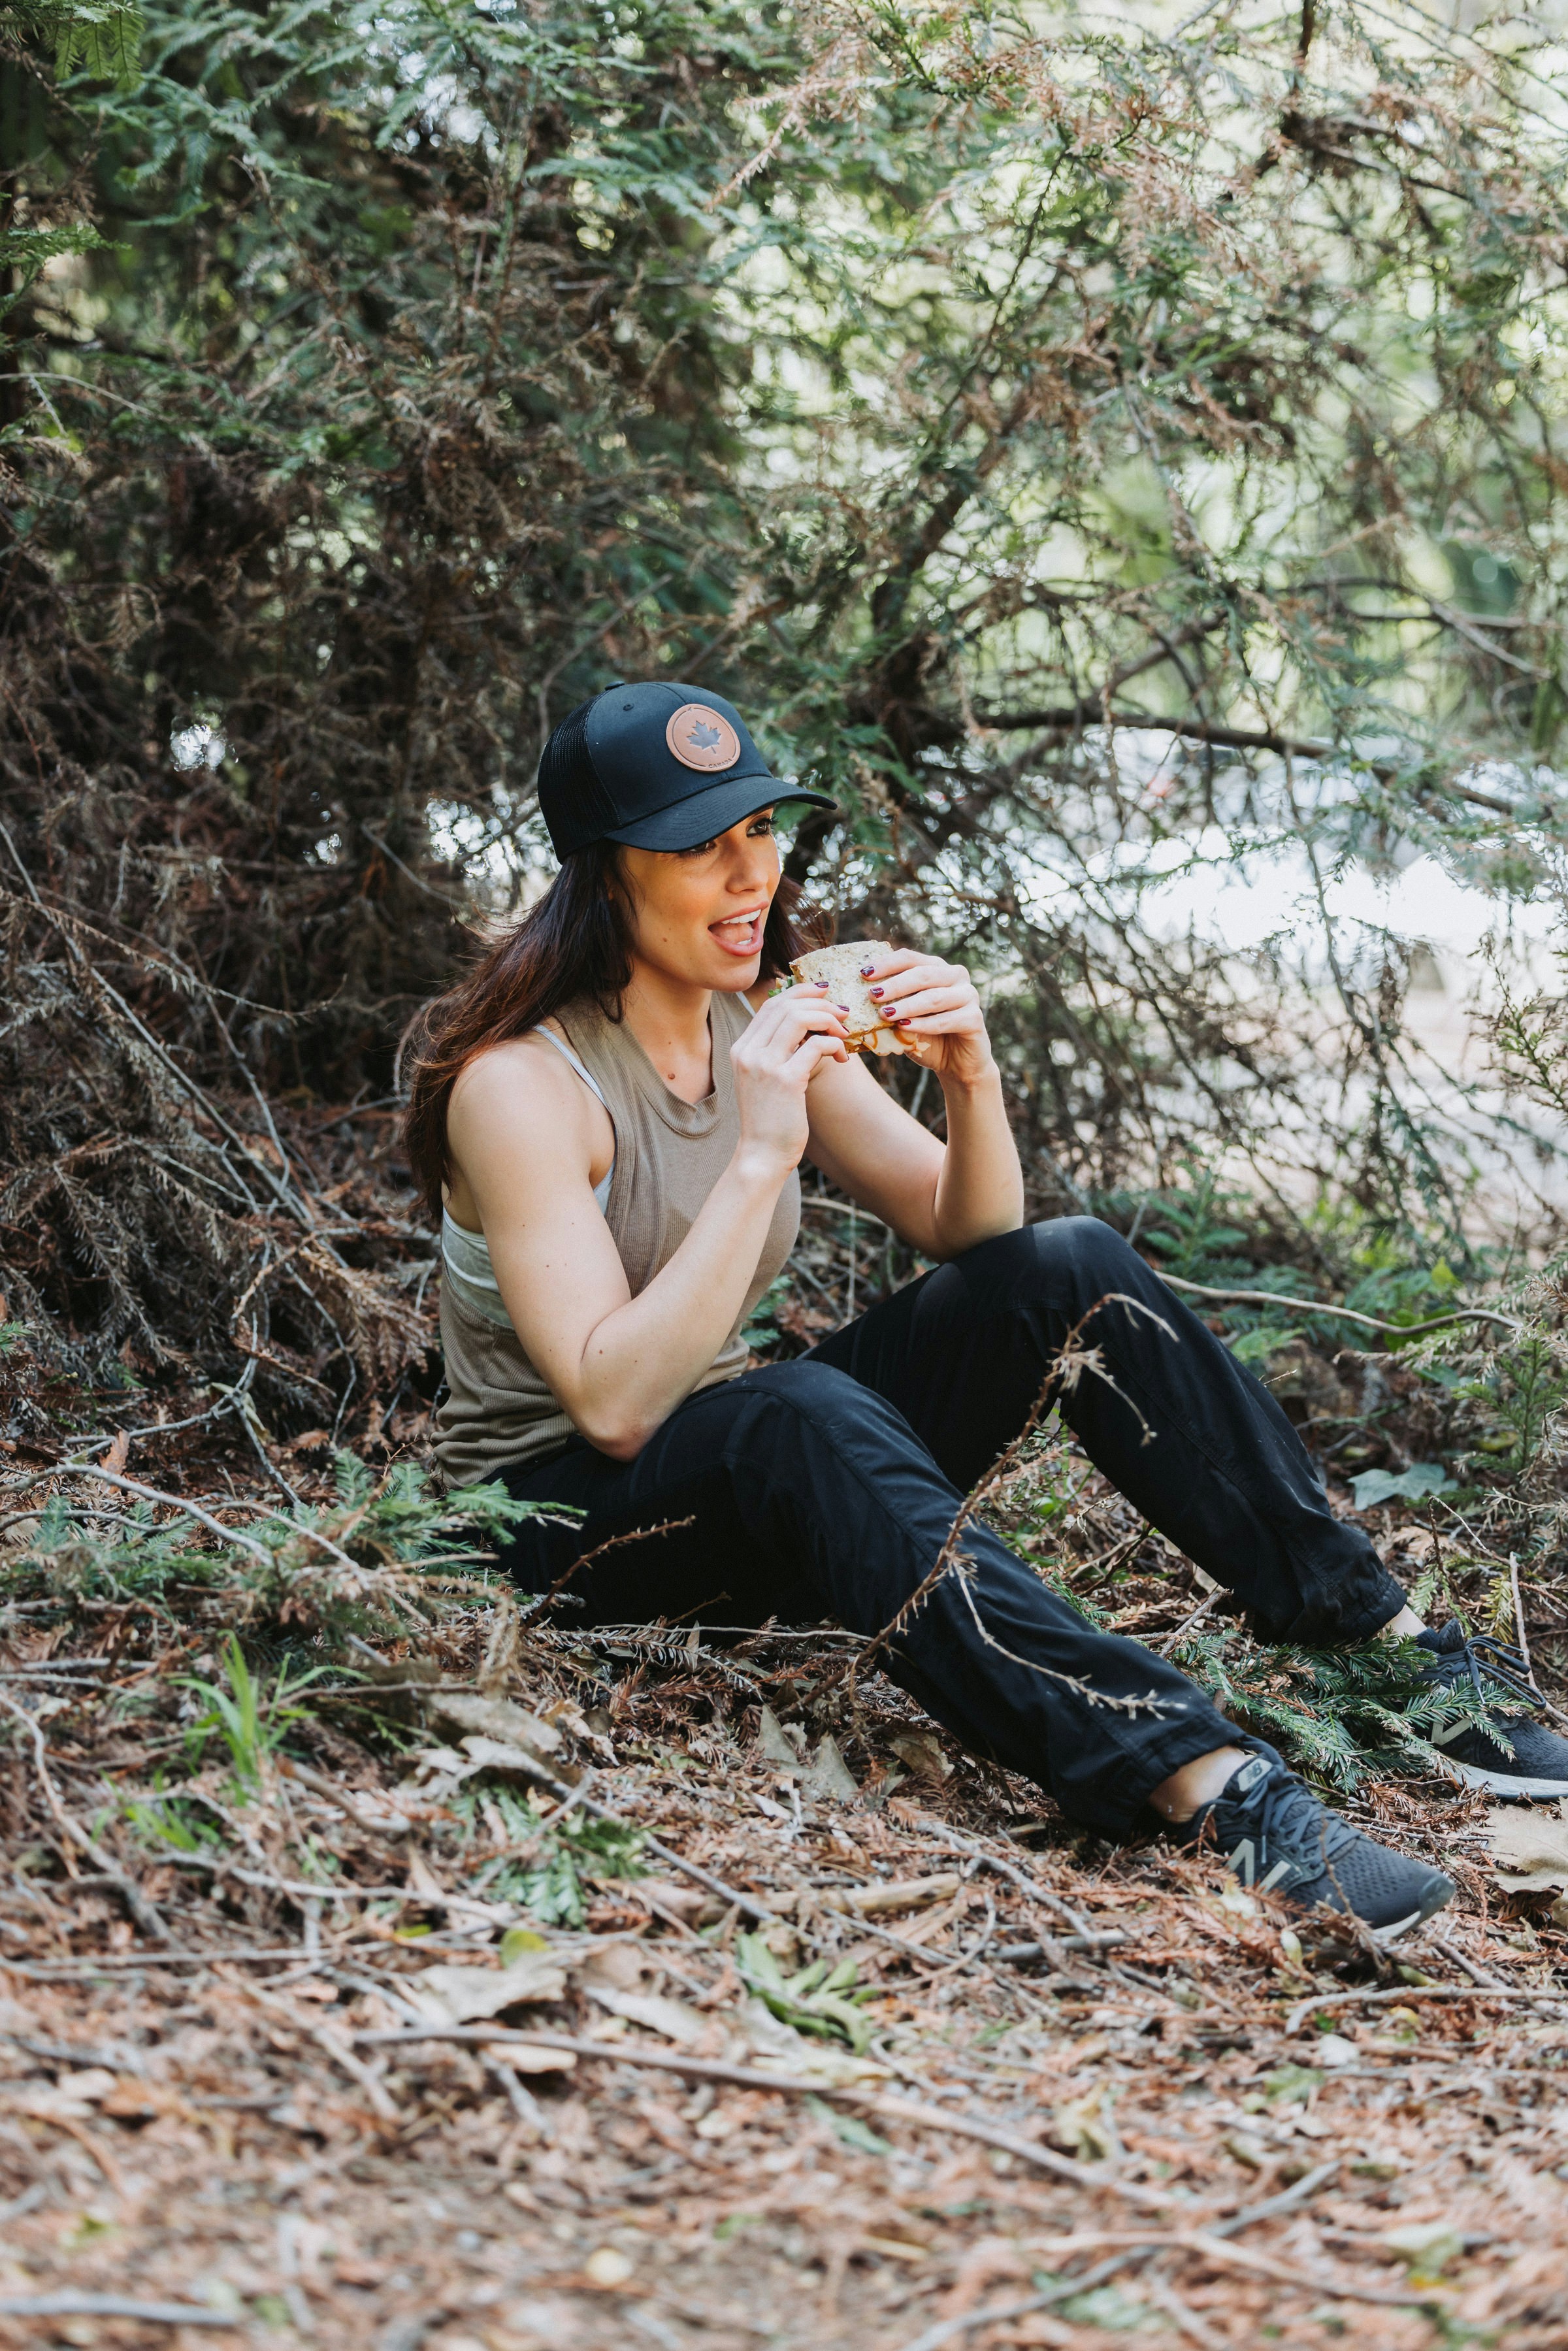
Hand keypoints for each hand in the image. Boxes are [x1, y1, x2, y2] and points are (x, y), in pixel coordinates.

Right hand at [728, 982, 848, 1173]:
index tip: (824, 992)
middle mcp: (748, 1051)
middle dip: (821, 1003)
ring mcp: (764, 1065)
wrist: (761, 1155)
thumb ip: (777, 1052)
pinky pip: (816, 1045)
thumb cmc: (770, 1120)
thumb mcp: (765, 1079)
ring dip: (829, 1020)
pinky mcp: (785, 1080)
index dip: (800, 992)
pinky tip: (841, 1057)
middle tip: (843, 1015)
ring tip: (844, 1035)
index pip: (771, 1004)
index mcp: (742, 1048)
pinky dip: (834, 1044)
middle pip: (786, 1005)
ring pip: (800, 1017)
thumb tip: (807, 1026)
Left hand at [860, 948, 994, 1086]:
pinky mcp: (975, 1019)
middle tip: (872, 995)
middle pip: (922, 974)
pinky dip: (923, 1024)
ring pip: (933, 997)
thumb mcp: (904, 1018)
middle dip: (895, 985)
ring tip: (885, 1014)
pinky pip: (946, 1020)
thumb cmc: (927, 1036)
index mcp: (936, 968)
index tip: (864, 974)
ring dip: (907, 1005)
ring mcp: (968, 995)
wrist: (956, 1064)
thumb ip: (891, 1006)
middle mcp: (955, 976)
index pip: (910, 958)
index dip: (886, 964)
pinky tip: (904, 1027)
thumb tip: (861, 999)